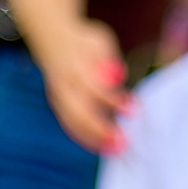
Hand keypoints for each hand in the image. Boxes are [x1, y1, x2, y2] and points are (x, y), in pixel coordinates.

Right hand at [36, 18, 129, 151]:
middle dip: (101, 129)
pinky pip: (70, 125)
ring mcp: (58, 96)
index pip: (94, 88)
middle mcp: (64, 84)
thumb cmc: (84, 43)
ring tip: (115, 151)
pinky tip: (103, 148)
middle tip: (124, 143)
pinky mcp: (57, 104)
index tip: (134, 111)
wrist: (52, 37)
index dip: (114, 101)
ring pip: (73, 122)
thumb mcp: (99, 42)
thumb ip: (108, 60)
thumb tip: (118, 77)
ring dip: (94, 139)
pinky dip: (85, 138)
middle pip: (80, 111)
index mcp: (75, 67)